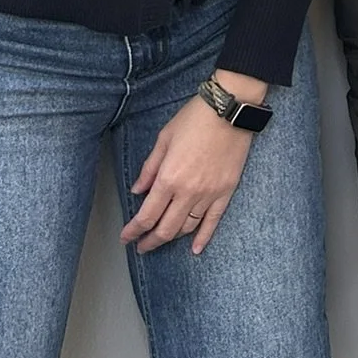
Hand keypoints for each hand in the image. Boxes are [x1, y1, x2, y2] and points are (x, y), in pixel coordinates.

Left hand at [121, 89, 256, 253]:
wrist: (231, 108)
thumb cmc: (196, 118)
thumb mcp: (165, 138)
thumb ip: (150, 168)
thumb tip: (137, 190)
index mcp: (169, 178)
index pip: (147, 215)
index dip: (133, 231)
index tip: (126, 237)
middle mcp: (188, 191)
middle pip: (165, 229)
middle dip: (150, 241)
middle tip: (141, 246)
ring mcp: (209, 194)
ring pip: (187, 227)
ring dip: (172, 238)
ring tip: (162, 240)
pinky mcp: (226, 191)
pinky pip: (213, 221)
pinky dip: (203, 237)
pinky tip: (195, 249)